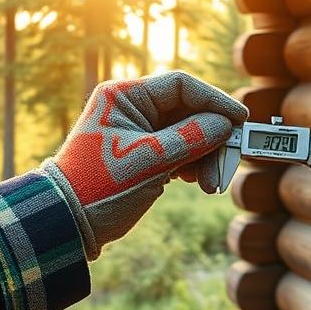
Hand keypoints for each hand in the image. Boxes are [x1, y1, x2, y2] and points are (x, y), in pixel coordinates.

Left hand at [44, 72, 247, 258]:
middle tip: (227, 164)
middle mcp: (132, 107)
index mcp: (125, 96)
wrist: (69, 223)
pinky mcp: (144, 153)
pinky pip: (180, 150)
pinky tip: (198, 182)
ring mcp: (138, 131)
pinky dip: (193, 165)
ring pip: (188, 133)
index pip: (181, 86)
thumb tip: (226, 124)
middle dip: (211, 138)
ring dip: (205, 156)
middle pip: (189, 111)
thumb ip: (191, 138)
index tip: (241, 121)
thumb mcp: (151, 161)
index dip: (215, 101)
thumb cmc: (101, 187)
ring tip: (210, 185)